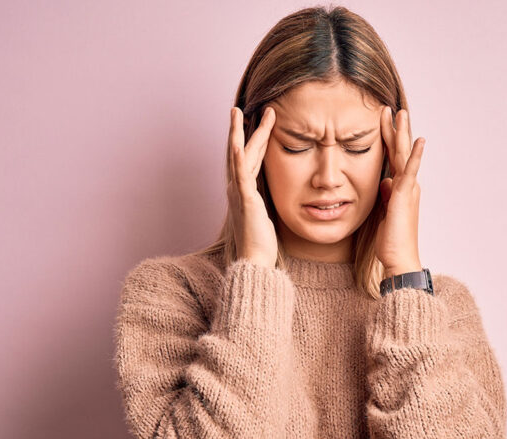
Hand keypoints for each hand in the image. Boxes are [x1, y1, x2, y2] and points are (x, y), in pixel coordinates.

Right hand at [227, 106, 276, 265]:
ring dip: (238, 132)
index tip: (260, 122)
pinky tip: (235, 141)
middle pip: (242, 152)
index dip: (254, 140)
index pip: (250, 159)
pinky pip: (240, 174)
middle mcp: (237, 188)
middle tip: (249, 107)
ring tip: (238, 112)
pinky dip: (236, 156)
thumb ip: (264, 202)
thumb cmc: (260, 243)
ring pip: (238, 156)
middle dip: (247, 128)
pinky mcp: (245, 200)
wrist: (254, 261)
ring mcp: (239, 193)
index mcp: (245, 191)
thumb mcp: (265, 215)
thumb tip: (271, 195)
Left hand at [376, 106, 424, 276]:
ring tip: (401, 113)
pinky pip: (411, 171)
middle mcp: (407, 185)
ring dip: (403, 133)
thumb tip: (384, 181)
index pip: (393, 158)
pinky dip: (416, 155)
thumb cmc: (391, 241)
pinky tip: (419, 140)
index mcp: (400, 188)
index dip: (387, 139)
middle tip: (390, 108)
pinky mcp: (405, 195)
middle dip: (395, 129)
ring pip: (404, 155)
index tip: (381, 122)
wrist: (399, 258)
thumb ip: (385, 195)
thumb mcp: (383, 212)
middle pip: (400, 151)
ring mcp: (408, 189)